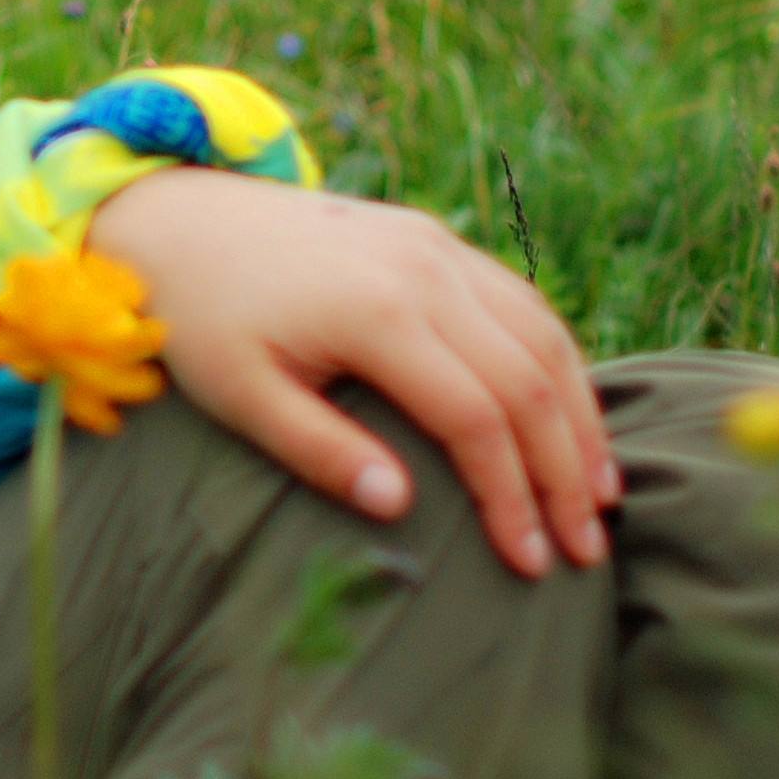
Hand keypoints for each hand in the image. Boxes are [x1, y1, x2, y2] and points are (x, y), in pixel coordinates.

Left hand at [83, 167, 613, 576]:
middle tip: (586, 550)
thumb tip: (398, 507)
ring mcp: (436, 246)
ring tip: (598, 495)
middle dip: (565, 472)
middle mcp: (424, 269)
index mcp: (376, 312)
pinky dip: (557, 364)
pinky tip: (568, 416)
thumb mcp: (239, 394)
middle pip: (528, 380)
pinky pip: (521, 303)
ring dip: (580, 418)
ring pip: (543, 335)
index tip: (529, 562)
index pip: (476, 418)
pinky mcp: (434, 239)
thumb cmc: (203, 317)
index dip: (511, 496)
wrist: (179, 217)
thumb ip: (319, 450)